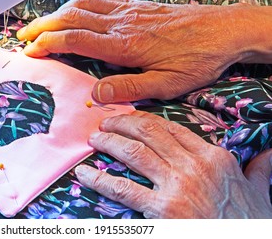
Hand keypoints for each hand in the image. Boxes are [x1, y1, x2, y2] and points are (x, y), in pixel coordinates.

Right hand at [17, 0, 265, 102]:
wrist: (225, 31)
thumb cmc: (197, 59)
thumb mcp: (167, 84)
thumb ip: (129, 89)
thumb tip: (96, 95)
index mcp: (124, 46)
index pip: (74, 40)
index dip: (48, 44)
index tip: (30, 51)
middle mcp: (121, 24)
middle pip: (72, 18)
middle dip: (43, 26)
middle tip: (24, 36)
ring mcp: (129, 11)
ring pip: (83, 5)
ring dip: (58, 13)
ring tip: (42, 23)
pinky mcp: (137, 6)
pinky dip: (82, 2)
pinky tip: (77, 8)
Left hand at [74, 111, 271, 217]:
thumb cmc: (249, 222)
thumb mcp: (259, 191)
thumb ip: (260, 168)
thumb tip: (269, 153)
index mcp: (213, 157)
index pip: (172, 128)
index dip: (146, 120)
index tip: (130, 118)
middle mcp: (193, 166)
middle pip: (149, 133)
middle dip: (123, 124)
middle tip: (105, 123)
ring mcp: (176, 186)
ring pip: (133, 153)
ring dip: (109, 143)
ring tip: (94, 139)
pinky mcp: (161, 210)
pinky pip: (123, 189)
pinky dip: (100, 179)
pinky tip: (85, 174)